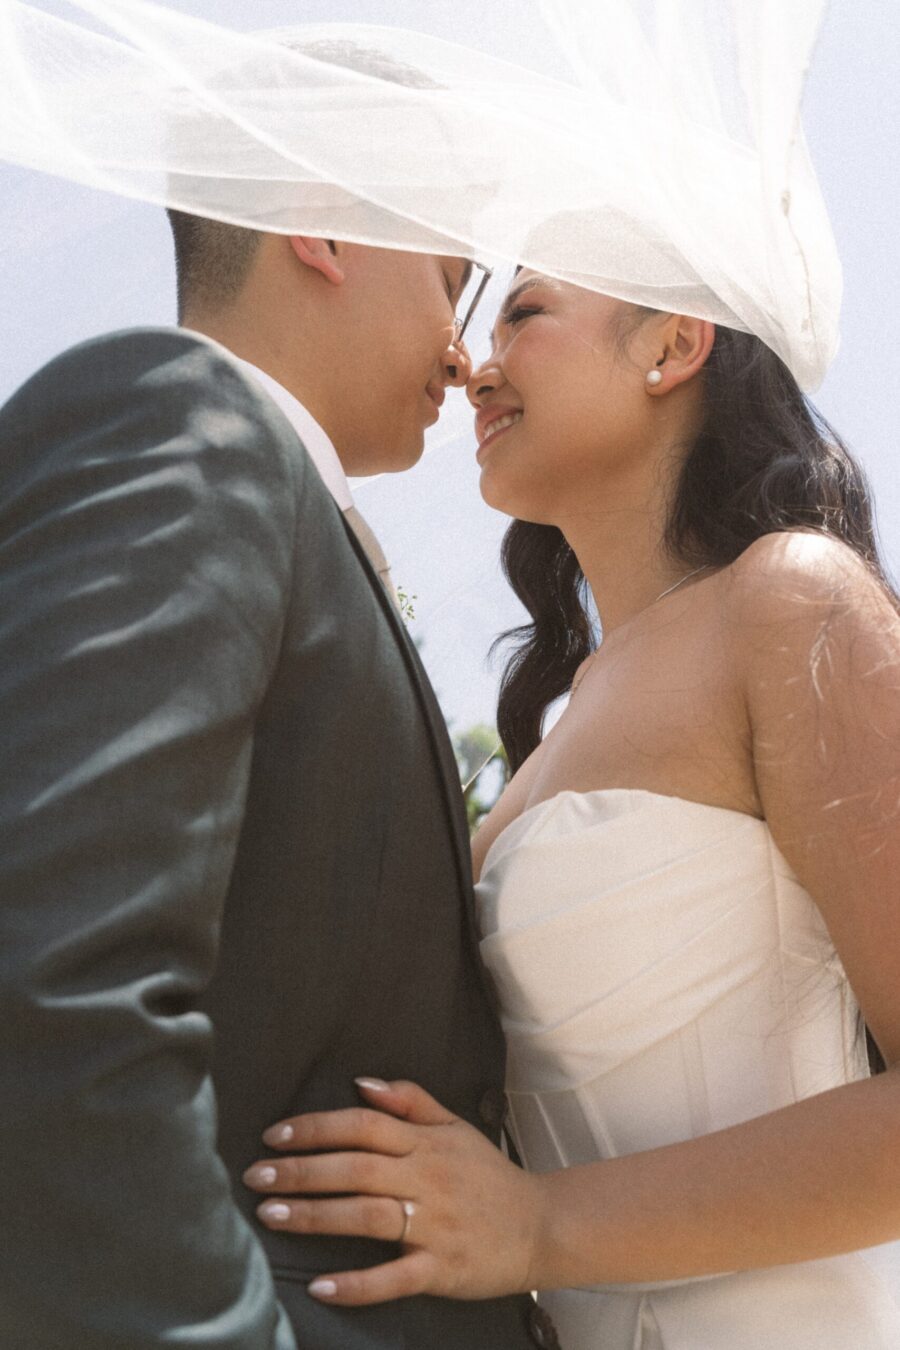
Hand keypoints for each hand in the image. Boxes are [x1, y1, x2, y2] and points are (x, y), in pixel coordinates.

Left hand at [243, 1078, 546, 1305]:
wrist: (542, 1226)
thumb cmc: (489, 1176)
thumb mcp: (456, 1126)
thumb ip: (411, 1101)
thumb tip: (363, 1082)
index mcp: (426, 1143)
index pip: (363, 1126)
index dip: (316, 1128)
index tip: (274, 1135)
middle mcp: (427, 1179)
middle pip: (356, 1168)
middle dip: (301, 1170)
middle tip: (256, 1176)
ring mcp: (435, 1225)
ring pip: (366, 1216)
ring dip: (315, 1215)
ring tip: (270, 1216)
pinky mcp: (442, 1269)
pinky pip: (393, 1277)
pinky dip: (356, 1284)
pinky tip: (320, 1286)